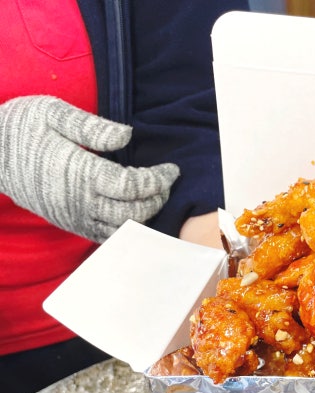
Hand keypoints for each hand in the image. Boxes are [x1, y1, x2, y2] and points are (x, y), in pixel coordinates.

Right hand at [0, 95, 178, 242]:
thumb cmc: (20, 126)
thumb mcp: (51, 112)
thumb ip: (91, 126)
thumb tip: (127, 136)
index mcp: (77, 171)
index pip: (131, 186)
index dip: (158, 180)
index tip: (172, 169)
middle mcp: (77, 200)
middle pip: (133, 212)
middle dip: (157, 198)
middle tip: (166, 183)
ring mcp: (72, 216)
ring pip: (121, 228)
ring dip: (145, 216)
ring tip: (155, 196)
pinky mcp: (68, 223)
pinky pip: (104, 236)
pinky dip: (126, 229)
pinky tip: (136, 213)